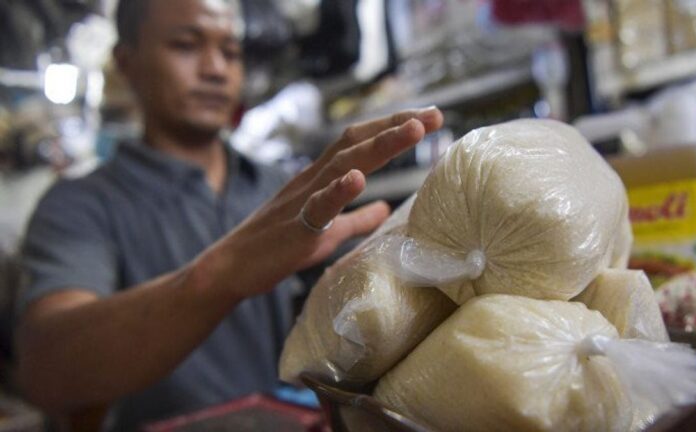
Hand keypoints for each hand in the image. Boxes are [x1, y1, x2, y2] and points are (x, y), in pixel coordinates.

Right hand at [199, 107, 443, 299]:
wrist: (231, 267)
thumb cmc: (279, 246)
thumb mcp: (329, 231)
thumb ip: (357, 218)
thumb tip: (386, 209)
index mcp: (322, 177)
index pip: (360, 141)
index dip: (393, 127)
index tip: (428, 118)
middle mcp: (313, 178)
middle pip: (357, 142)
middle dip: (397, 126)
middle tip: (435, 115)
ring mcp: (303, 200)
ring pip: (343, 164)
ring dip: (380, 145)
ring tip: (413, 131)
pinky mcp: (295, 227)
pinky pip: (318, 206)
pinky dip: (338, 190)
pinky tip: (359, 178)